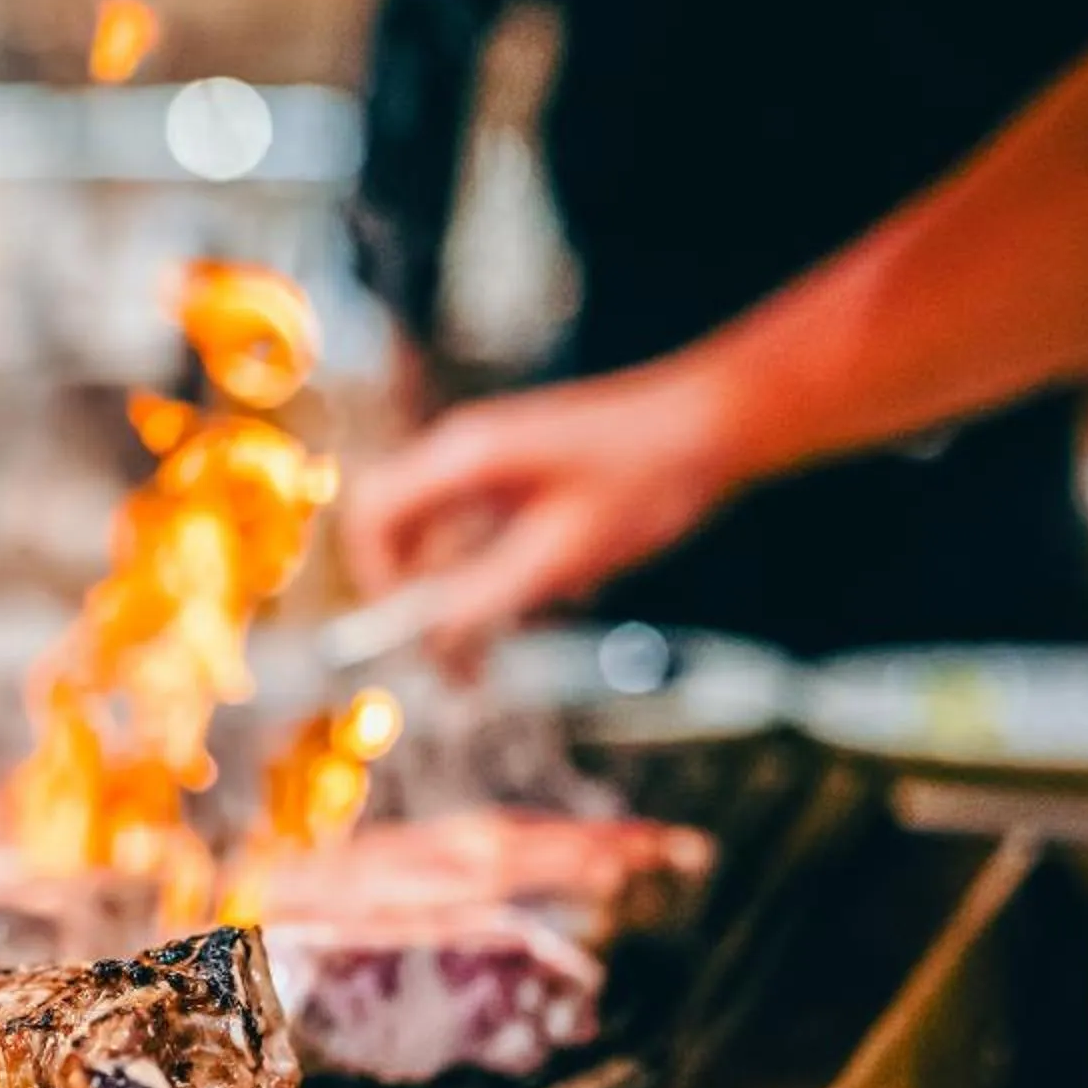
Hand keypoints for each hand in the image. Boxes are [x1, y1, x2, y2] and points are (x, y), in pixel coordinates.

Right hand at [340, 355, 744, 669]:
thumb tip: (428, 643)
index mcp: (465, 456)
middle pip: (397, 530)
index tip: (409, 636)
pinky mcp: (521, 476)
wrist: (714, 425)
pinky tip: (551, 599)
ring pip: (441, 541)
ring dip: (459, 597)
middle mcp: (465, 451)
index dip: (375, 579)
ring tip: (501, 651)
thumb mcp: (563, 554)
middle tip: (452, 662)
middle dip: (415, 599)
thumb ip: (487, 596)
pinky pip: (480, 534)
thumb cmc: (646, 478)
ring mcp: (491, 461)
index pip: (373, 513)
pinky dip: (496, 577)